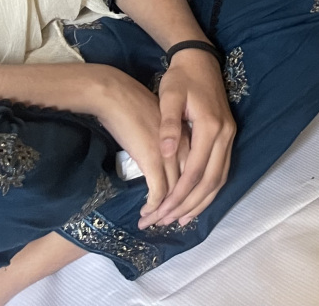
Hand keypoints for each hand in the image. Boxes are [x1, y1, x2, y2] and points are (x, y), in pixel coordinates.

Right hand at [88, 65, 178, 225]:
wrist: (117, 94)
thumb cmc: (137, 105)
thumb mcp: (163, 122)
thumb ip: (172, 140)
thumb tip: (171, 157)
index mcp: (193, 136)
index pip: (200, 173)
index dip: (193, 194)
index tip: (183, 209)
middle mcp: (186, 147)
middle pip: (191, 187)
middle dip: (181, 210)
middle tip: (168, 224)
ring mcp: (170, 154)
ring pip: (176, 193)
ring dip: (165, 213)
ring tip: (152, 223)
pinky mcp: (153, 158)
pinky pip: (158, 191)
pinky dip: (154, 206)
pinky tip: (145, 213)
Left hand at [148, 49, 236, 228]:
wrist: (200, 59)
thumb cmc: (181, 77)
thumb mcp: (169, 96)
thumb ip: (168, 124)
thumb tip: (165, 152)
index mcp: (210, 127)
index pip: (195, 171)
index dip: (178, 194)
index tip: (160, 211)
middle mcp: (225, 135)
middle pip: (210, 181)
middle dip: (189, 205)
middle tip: (167, 221)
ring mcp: (230, 136)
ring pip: (220, 179)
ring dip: (202, 202)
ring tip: (181, 219)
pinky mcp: (228, 136)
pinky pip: (222, 170)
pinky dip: (210, 189)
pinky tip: (197, 200)